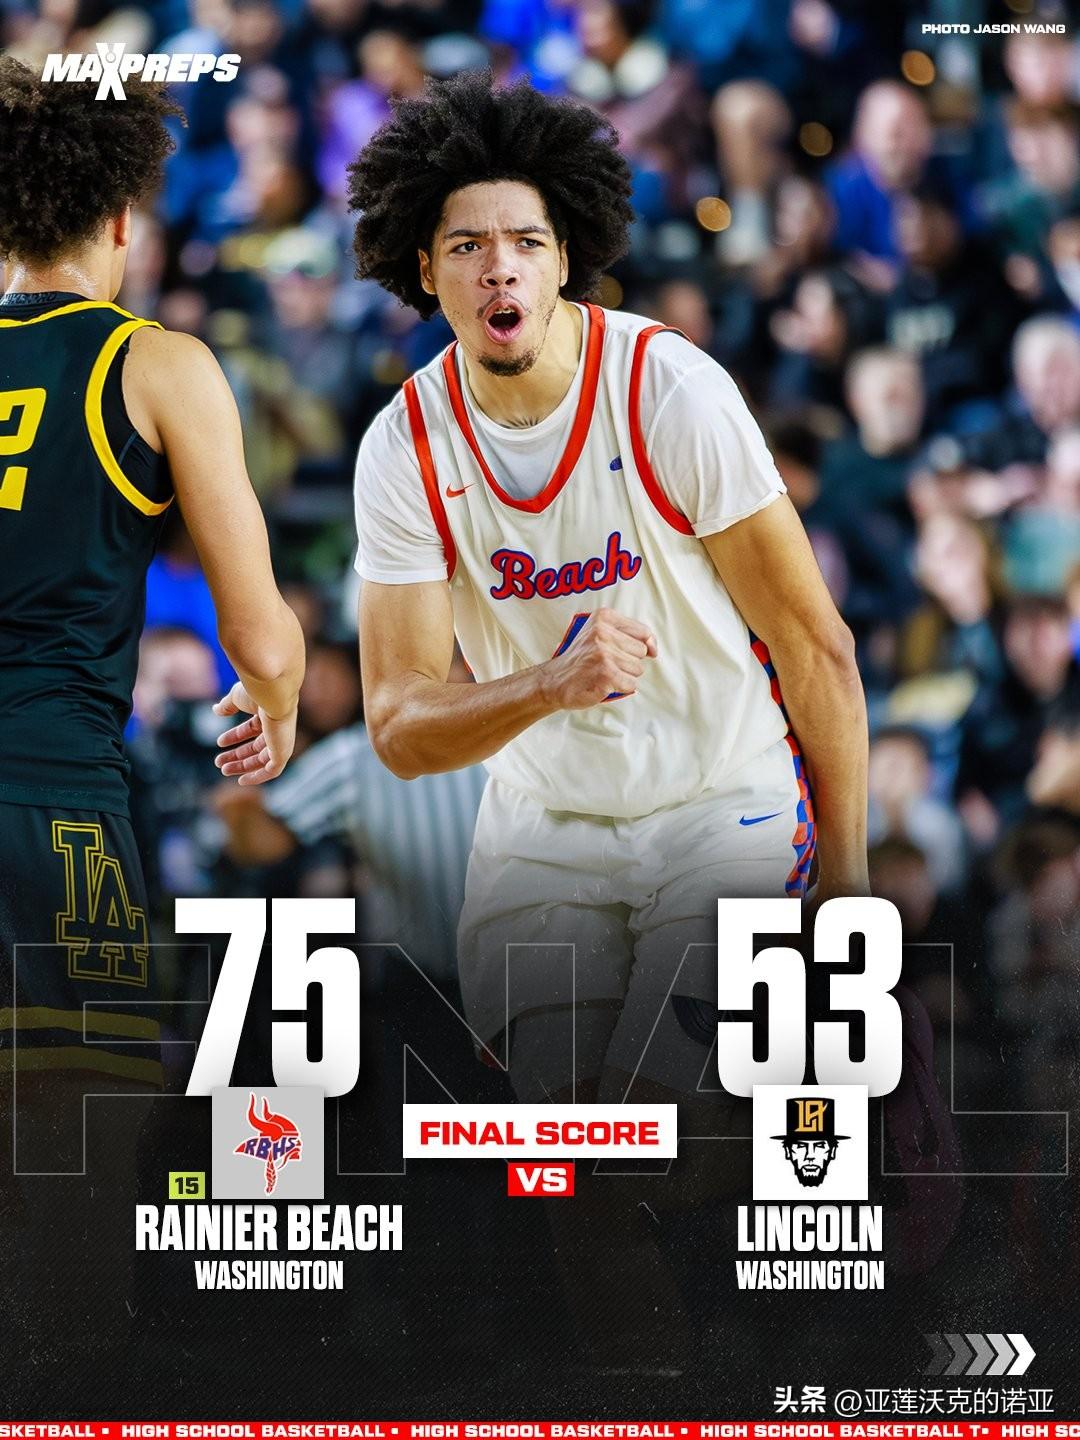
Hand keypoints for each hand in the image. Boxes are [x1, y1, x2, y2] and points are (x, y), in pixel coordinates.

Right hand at [213, 681, 296, 784]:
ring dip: (242, 766)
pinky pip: (272, 770)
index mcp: (270, 713)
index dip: (236, 736)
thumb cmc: (257, 691)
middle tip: (218, 762)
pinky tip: (242, 780)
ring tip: (223, 770)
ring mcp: (282, 741)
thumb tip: (216, 710)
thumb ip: (228, 705)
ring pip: (262, 760)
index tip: (219, 742)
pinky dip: (258, 777)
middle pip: (256, 746)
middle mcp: (279, 728)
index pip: (253, 728)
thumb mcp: (237, 697)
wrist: (274, 692)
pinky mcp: (284, 752)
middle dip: (237, 755)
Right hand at [539, 607, 657, 709]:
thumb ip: (629, 634)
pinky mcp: (606, 674)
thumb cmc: (581, 658)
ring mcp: (604, 653)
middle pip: (641, 652)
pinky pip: (631, 684)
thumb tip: (654, 648)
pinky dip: (620, 688)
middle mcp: (603, 632)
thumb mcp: (599, 633)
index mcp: (603, 617)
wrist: (554, 680)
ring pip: (637, 669)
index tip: (631, 653)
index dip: (645, 646)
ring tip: (603, 672)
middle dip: (628, 661)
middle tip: (606, 663)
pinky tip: (603, 683)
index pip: (643, 632)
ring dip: (624, 675)